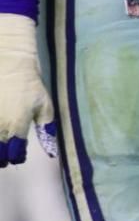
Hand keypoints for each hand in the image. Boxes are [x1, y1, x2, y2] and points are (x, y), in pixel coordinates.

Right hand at [0, 15, 53, 168]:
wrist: (8, 63)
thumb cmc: (29, 85)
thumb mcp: (44, 105)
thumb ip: (46, 128)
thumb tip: (51, 151)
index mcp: (18, 125)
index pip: (15, 154)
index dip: (16, 157)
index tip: (16, 155)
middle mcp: (0, 125)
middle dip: (1, 157)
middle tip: (3, 156)